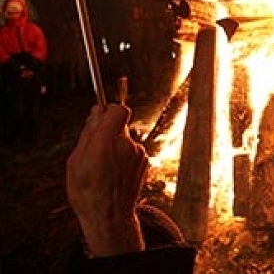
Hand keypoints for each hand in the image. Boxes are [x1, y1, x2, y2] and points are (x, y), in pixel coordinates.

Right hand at [67, 104, 147, 256]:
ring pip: (125, 138)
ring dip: (116, 145)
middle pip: (120, 124)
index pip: (118, 110)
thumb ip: (88, 133)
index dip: (109, 110)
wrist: (110, 217)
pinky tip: (115, 173)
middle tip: (94, 149)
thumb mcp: (75, 162)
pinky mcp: (145, 161)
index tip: (100, 116)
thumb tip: (96, 112)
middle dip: (108, 131)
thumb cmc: (88, 192)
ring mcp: (139, 153)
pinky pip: (132, 150)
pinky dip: (124, 156)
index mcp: (106, 143)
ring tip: (104, 167)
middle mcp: (127, 145)